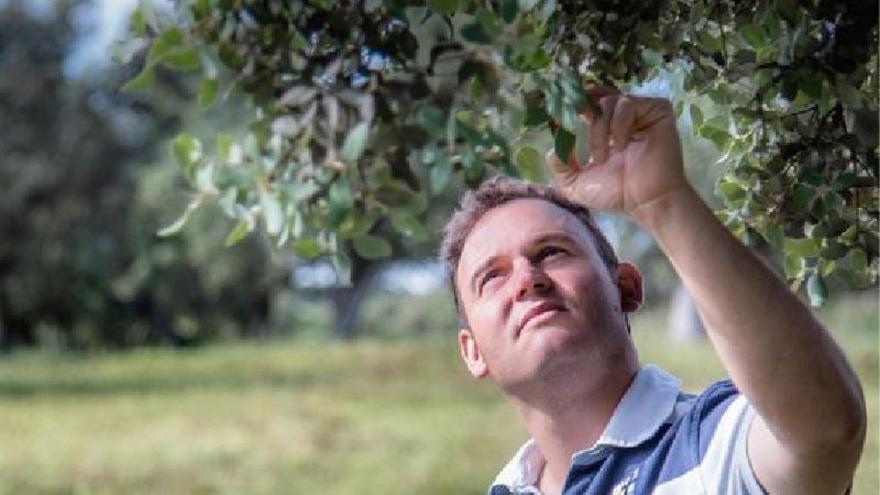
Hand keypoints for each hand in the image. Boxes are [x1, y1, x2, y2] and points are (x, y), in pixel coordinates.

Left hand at [547, 88, 690, 225]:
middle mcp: (621, 118)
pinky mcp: (657, 110)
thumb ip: (560, 165)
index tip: (558, 119)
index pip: (585, 105)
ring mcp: (639, 113)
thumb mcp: (575, 184)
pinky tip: (620, 146)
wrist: (646, 202)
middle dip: (583, 115)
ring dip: (600, 129)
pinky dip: (619, 124)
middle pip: (595, 97)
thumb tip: (552, 147)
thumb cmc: (615, 194)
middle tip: (578, 134)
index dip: (571, 107)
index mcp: (604, 130)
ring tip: (602, 156)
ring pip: (609, 102)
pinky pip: (629, 103)